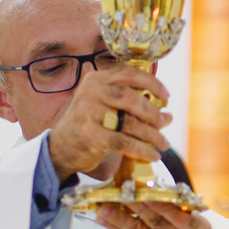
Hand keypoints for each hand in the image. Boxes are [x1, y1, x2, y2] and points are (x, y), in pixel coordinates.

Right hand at [47, 66, 172, 178]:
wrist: (61, 147)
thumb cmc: (90, 124)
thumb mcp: (104, 104)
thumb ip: (130, 104)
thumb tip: (167, 114)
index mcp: (96, 79)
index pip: (129, 73)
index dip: (152, 82)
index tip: (166, 96)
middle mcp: (91, 92)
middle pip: (131, 98)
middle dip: (153, 112)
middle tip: (165, 122)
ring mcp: (88, 113)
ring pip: (130, 122)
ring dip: (152, 134)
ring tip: (163, 142)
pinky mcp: (90, 135)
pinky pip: (124, 142)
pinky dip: (142, 150)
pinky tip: (152, 155)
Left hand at [96, 201, 217, 228]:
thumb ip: (184, 213)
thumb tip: (160, 191)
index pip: (180, 216)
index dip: (163, 205)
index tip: (148, 194)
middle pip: (155, 220)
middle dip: (136, 204)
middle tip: (122, 192)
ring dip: (119, 218)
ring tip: (104, 209)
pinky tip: (105, 220)